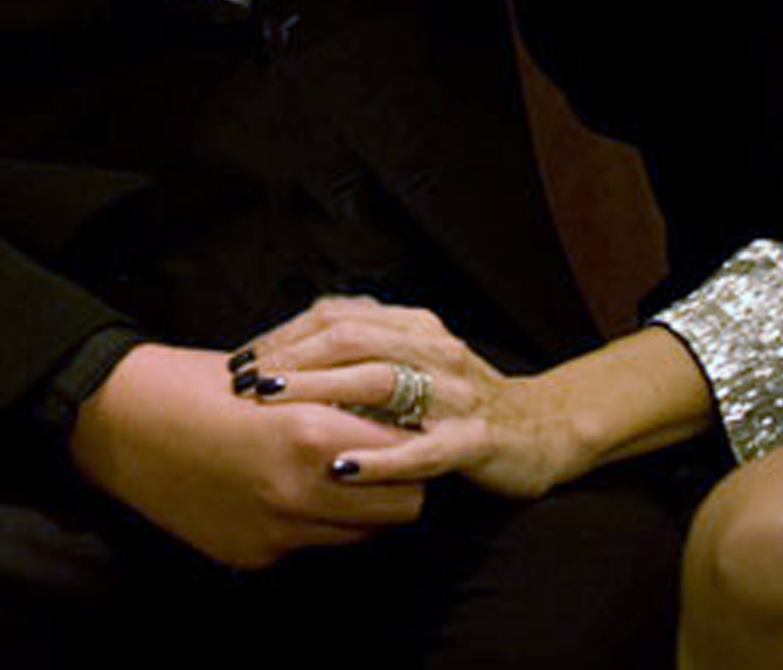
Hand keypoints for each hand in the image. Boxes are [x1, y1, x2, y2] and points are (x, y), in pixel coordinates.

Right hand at [68, 341, 424, 567]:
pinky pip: (306, 543)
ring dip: (354, 502)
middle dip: (395, 477)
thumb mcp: (269, 378)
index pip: (406, 455)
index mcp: (306, 436)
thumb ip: (328, 402)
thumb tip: (379, 413)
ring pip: (359, 531)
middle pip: (401, 506)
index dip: (404, 435)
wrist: (108, 420)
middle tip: (370, 447)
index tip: (394, 419)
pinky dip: (305, 518)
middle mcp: (299, 496)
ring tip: (321, 466)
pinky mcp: (249, 556)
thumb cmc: (184, 382)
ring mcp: (275, 534)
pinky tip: (271, 486)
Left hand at [238, 294, 575, 498]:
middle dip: (289, 358)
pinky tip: (340, 466)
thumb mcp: (411, 360)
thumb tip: (277, 355)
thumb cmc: (456, 398)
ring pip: (379, 382)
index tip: (240, 359)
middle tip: (244, 382)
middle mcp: (434, 349)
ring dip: (319, 390)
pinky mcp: (476, 441)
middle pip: (348, 340)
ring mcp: (457, 394)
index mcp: (413, 325)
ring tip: (273, 404)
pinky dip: (379, 457)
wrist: (542, 430)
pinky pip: (423, 451)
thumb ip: (361, 349)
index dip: (282, 334)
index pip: (335, 316)